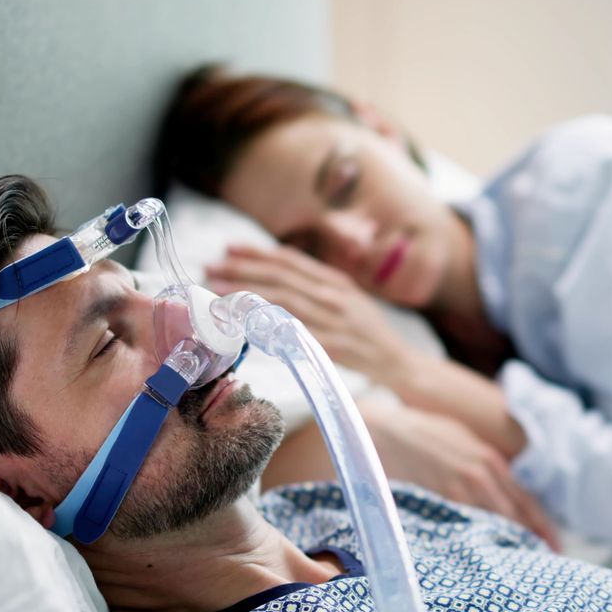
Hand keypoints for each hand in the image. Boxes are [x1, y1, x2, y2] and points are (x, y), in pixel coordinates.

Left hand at [206, 245, 416, 383]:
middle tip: (211, 268)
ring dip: (247, 296)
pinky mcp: (333, 346)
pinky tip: (245, 326)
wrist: (400, 363)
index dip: (257, 253)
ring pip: (283, 302)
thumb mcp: (346, 301)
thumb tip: (275, 281)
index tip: (228, 248)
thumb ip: (316, 290)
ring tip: (217, 293)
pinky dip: (269, 328)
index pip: (291, 261)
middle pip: (281, 278)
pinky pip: (295, 334)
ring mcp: (335, 320)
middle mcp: (335, 295)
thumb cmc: (368, 334)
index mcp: (336, 281)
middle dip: (243, 271)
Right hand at [364, 402, 562, 550]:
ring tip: (518, 566)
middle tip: (541, 562)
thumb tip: (503, 487)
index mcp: (491, 460)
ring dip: (506, 544)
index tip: (553, 545)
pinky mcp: (439, 499)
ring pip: (493, 523)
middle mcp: (481, 475)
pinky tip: (483, 557)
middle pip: (515, 515)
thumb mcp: (465, 441)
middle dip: (529, 539)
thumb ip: (486, 465)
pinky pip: (465, 525)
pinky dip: (478, 540)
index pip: (526, 499)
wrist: (386, 431)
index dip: (542, 525)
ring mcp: (460, 488)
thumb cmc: (424, 433)